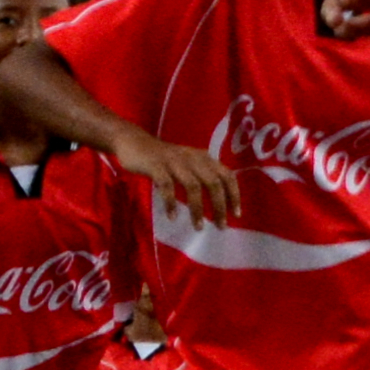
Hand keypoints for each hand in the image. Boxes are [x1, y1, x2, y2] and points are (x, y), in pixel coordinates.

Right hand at [112, 131, 239, 227]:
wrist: (133, 141)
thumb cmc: (164, 158)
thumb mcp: (188, 163)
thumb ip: (202, 176)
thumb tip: (218, 203)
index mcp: (204, 158)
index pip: (227, 175)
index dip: (234, 194)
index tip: (236, 215)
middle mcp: (193, 158)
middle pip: (213, 183)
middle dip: (219, 206)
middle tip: (221, 227)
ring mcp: (174, 161)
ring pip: (192, 186)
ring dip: (197, 209)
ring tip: (199, 227)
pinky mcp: (156, 165)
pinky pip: (167, 185)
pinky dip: (171, 202)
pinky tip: (172, 217)